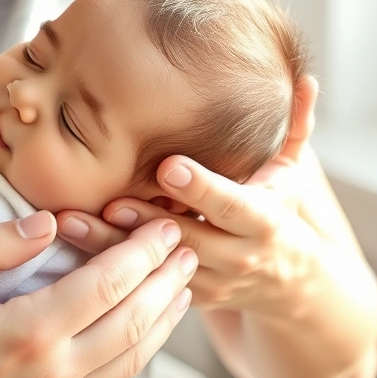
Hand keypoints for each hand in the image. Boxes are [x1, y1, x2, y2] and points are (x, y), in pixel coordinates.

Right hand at [0, 212, 197, 377]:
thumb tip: (45, 222)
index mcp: (27, 333)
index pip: (106, 285)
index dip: (142, 253)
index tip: (164, 227)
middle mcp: (54, 370)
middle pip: (133, 320)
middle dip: (166, 280)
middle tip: (186, 246)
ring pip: (134, 355)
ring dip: (165, 316)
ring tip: (184, 284)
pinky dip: (142, 348)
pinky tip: (148, 327)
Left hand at [55, 76, 322, 313]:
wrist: (289, 284)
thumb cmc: (279, 212)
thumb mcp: (291, 173)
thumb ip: (295, 127)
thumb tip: (305, 81)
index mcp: (265, 220)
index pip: (235, 204)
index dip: (203, 187)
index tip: (168, 166)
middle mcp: (238, 256)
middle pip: (188, 238)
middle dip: (146, 220)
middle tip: (108, 201)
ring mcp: (209, 281)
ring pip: (157, 268)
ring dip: (112, 247)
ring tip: (73, 221)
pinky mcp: (182, 297)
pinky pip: (141, 287)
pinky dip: (107, 268)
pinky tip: (71, 245)